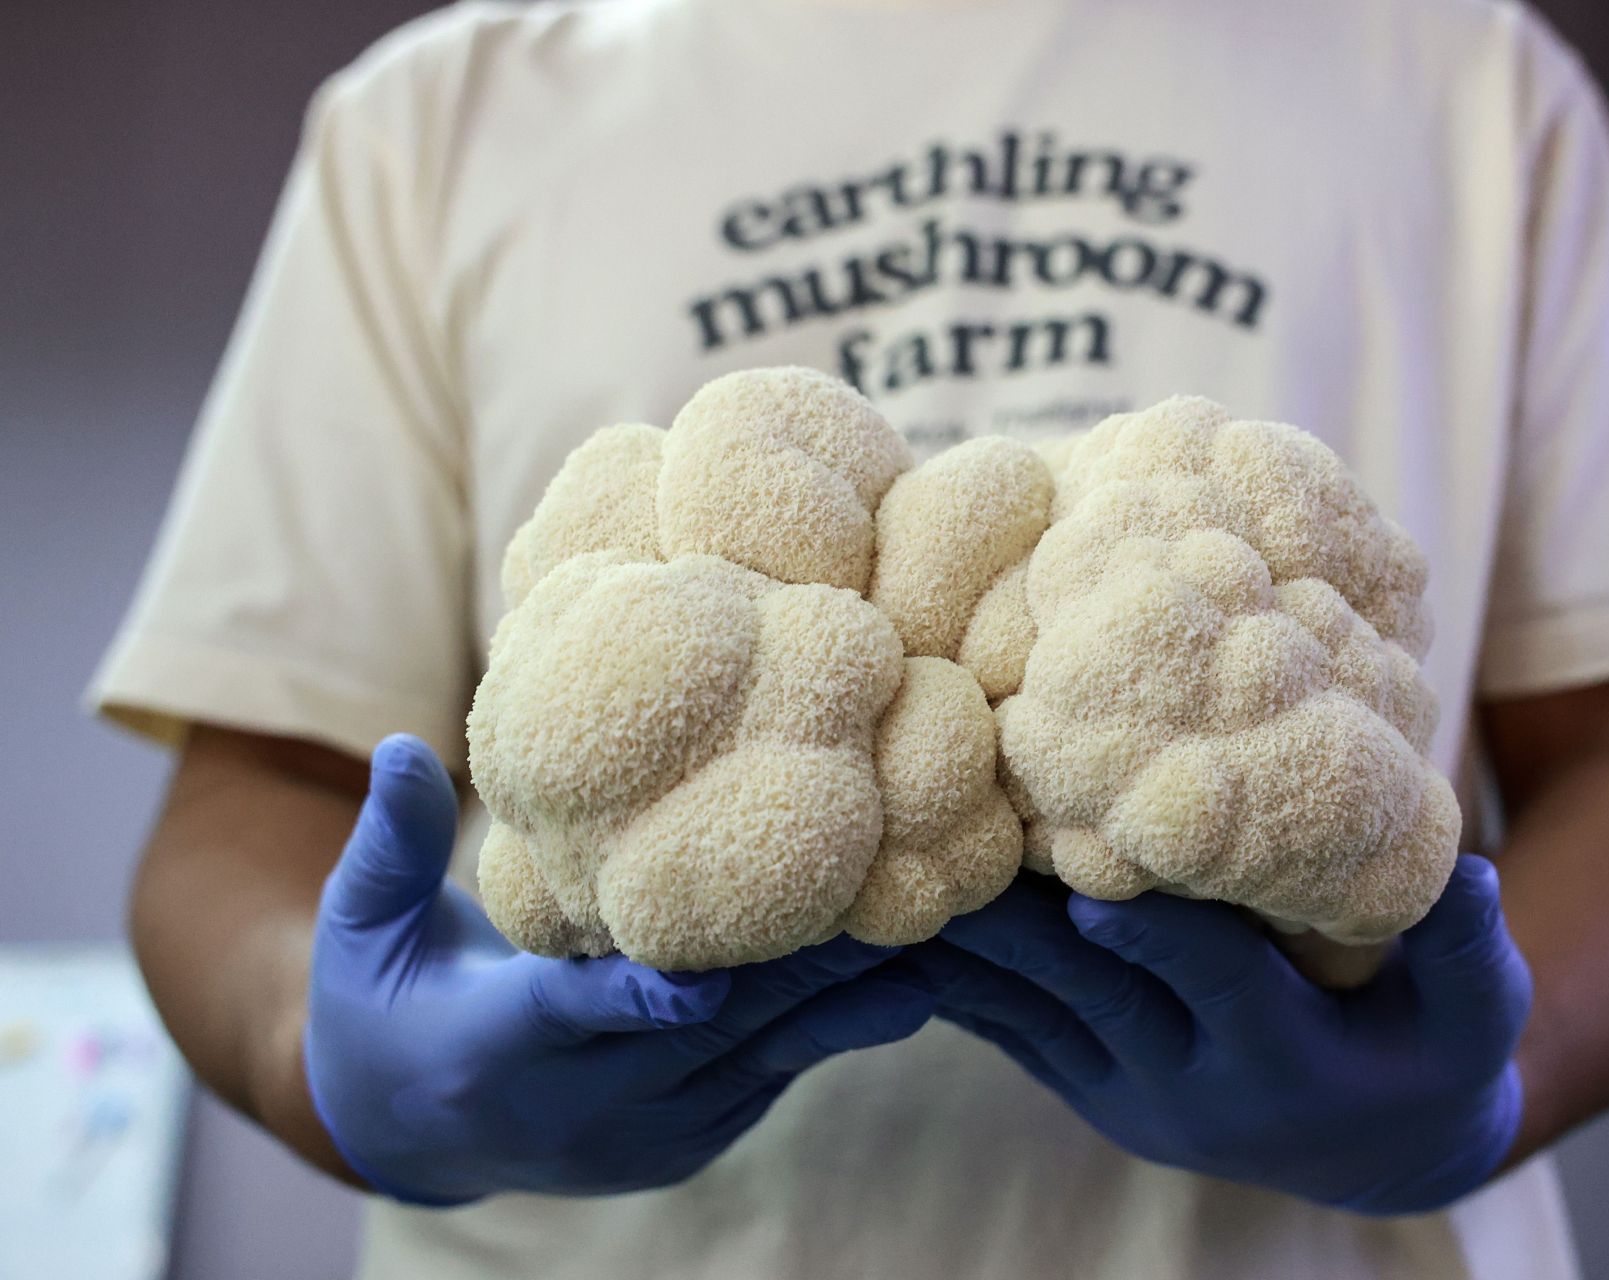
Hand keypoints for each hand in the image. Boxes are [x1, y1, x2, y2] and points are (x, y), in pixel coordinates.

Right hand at [304, 734, 933, 1204]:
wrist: (411, 1131)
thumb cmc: (384, 1004)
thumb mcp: (363, 929)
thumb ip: (386, 843)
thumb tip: (400, 745)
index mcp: (497, 1049)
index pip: (580, 1016)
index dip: (649, 992)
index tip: (709, 969)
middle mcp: (587, 1104)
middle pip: (711, 1029)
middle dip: (800, 958)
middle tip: (885, 874)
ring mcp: (653, 1130)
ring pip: (770, 1053)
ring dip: (850, 986)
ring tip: (934, 910)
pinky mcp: (699, 1135)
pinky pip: (782, 1072)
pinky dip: (842, 1017)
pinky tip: (910, 954)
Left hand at [906, 859, 1528, 1214]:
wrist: (1376, 1149)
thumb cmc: (1434, 1050)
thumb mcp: (1477, 1009)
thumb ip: (1466, 943)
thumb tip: (1461, 869)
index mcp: (1282, 1056)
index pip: (1211, 981)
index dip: (1155, 932)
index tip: (1091, 881)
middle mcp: (1189, 1086)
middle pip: (1089, 990)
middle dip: (1019, 917)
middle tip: (953, 833)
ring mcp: (1126, 1092)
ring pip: (1030, 1009)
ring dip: (969, 940)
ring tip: (902, 859)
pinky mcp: (1087, 1085)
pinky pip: (1008, 1030)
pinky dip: (961, 973)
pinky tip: (906, 910)